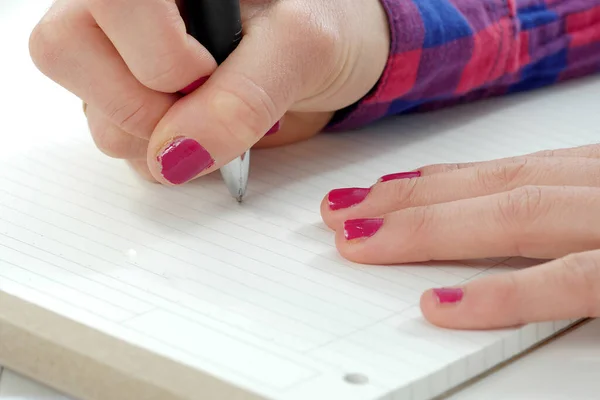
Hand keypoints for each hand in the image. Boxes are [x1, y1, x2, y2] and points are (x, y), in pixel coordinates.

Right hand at [29, 0, 389, 183]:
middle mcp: (122, 9)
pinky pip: (122, 146)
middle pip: (66, 53)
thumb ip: (243, 95)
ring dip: (163, 139)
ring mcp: (118, 57)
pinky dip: (167, 157)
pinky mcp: (129, 101)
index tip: (206, 71)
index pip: (108, 1)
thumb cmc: (323, 28)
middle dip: (150, 105)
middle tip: (210, 101)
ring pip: (96, 117)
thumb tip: (176, 155)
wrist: (327, 60)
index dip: (154, 53)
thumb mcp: (300, 46)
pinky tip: (203, 130)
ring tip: (218, 116)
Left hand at [320, 144, 599, 328]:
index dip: (436, 184)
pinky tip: (439, 304)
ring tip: (361, 240)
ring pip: (515, 215)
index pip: (506, 174)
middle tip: (343, 210)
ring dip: (429, 228)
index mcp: (599, 176)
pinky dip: (503, 292)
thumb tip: (497, 221)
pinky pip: (569, 281)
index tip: (379, 191)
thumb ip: (567, 210)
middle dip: (410, 199)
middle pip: (495, 187)